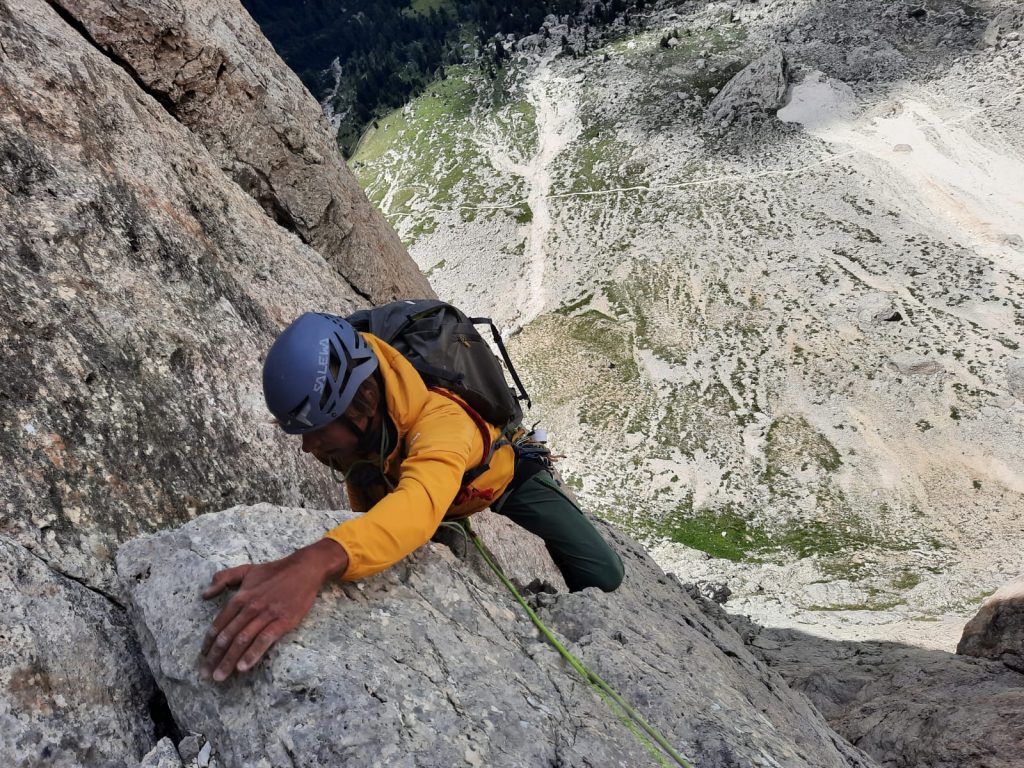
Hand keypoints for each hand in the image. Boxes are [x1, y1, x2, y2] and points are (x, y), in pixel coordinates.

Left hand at [199, 539, 347, 681]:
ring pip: (242, 640)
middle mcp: (250, 607)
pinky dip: (252, 654)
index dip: (208, 642)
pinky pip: (264, 640)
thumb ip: (224, 579)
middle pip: (228, 636)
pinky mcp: (283, 621)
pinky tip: (243, 667)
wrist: (305, 569)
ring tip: (219, 677)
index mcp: (240, 596)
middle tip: (205, 675)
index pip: (219, 623)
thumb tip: (204, 594)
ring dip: (229, 660)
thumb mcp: (247, 570)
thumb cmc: (275, 572)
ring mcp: (267, 614)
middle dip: (214, 657)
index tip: (202, 657)